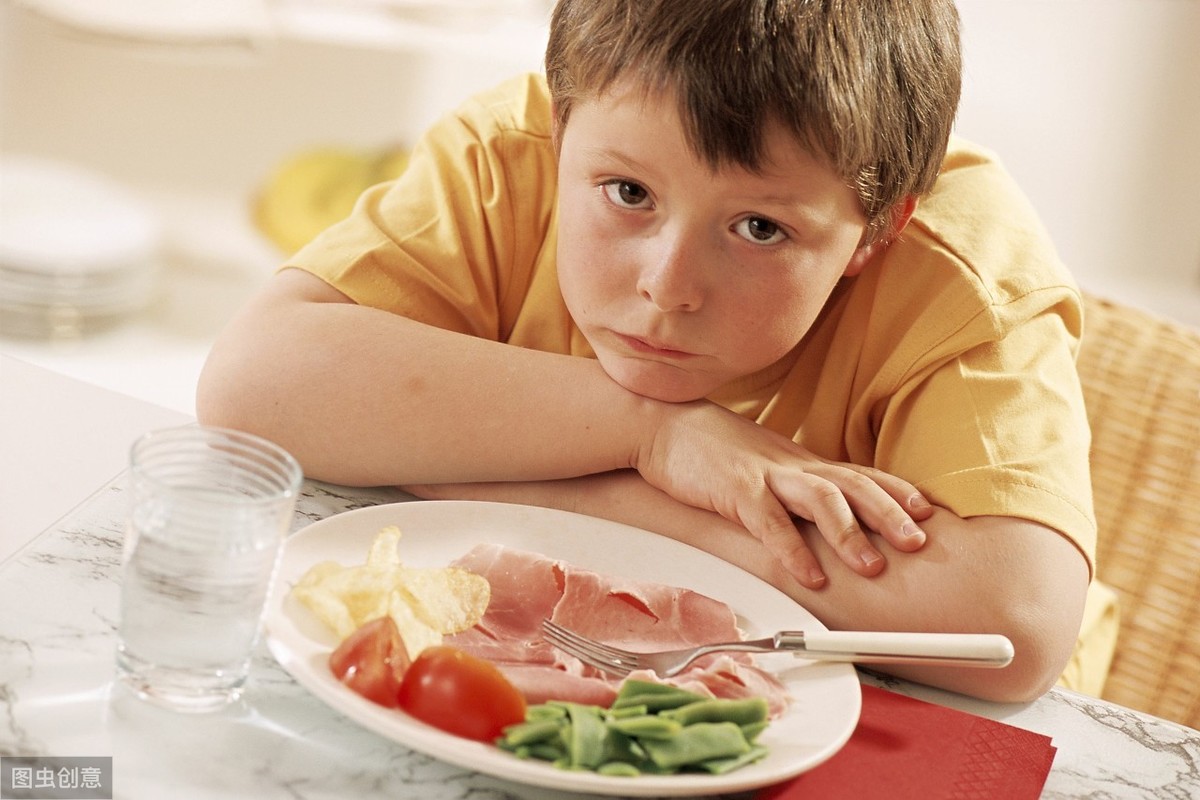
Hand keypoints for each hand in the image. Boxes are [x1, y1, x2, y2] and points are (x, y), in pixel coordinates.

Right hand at [634, 400, 931, 588]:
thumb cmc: (712, 450)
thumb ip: (793, 486)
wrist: (663, 424)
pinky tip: (809, 575)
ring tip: (873, 566)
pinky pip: (770, 521)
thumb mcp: (764, 465)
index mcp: (801, 462)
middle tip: (919, 543)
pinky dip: (793, 550)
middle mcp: (791, 465)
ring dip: (851, 533)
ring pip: (820, 499)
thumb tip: (822, 512)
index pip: (860, 474)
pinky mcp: (734, 489)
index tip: (928, 512)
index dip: (896, 491)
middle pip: (853, 485)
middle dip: (890, 514)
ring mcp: (765, 475)